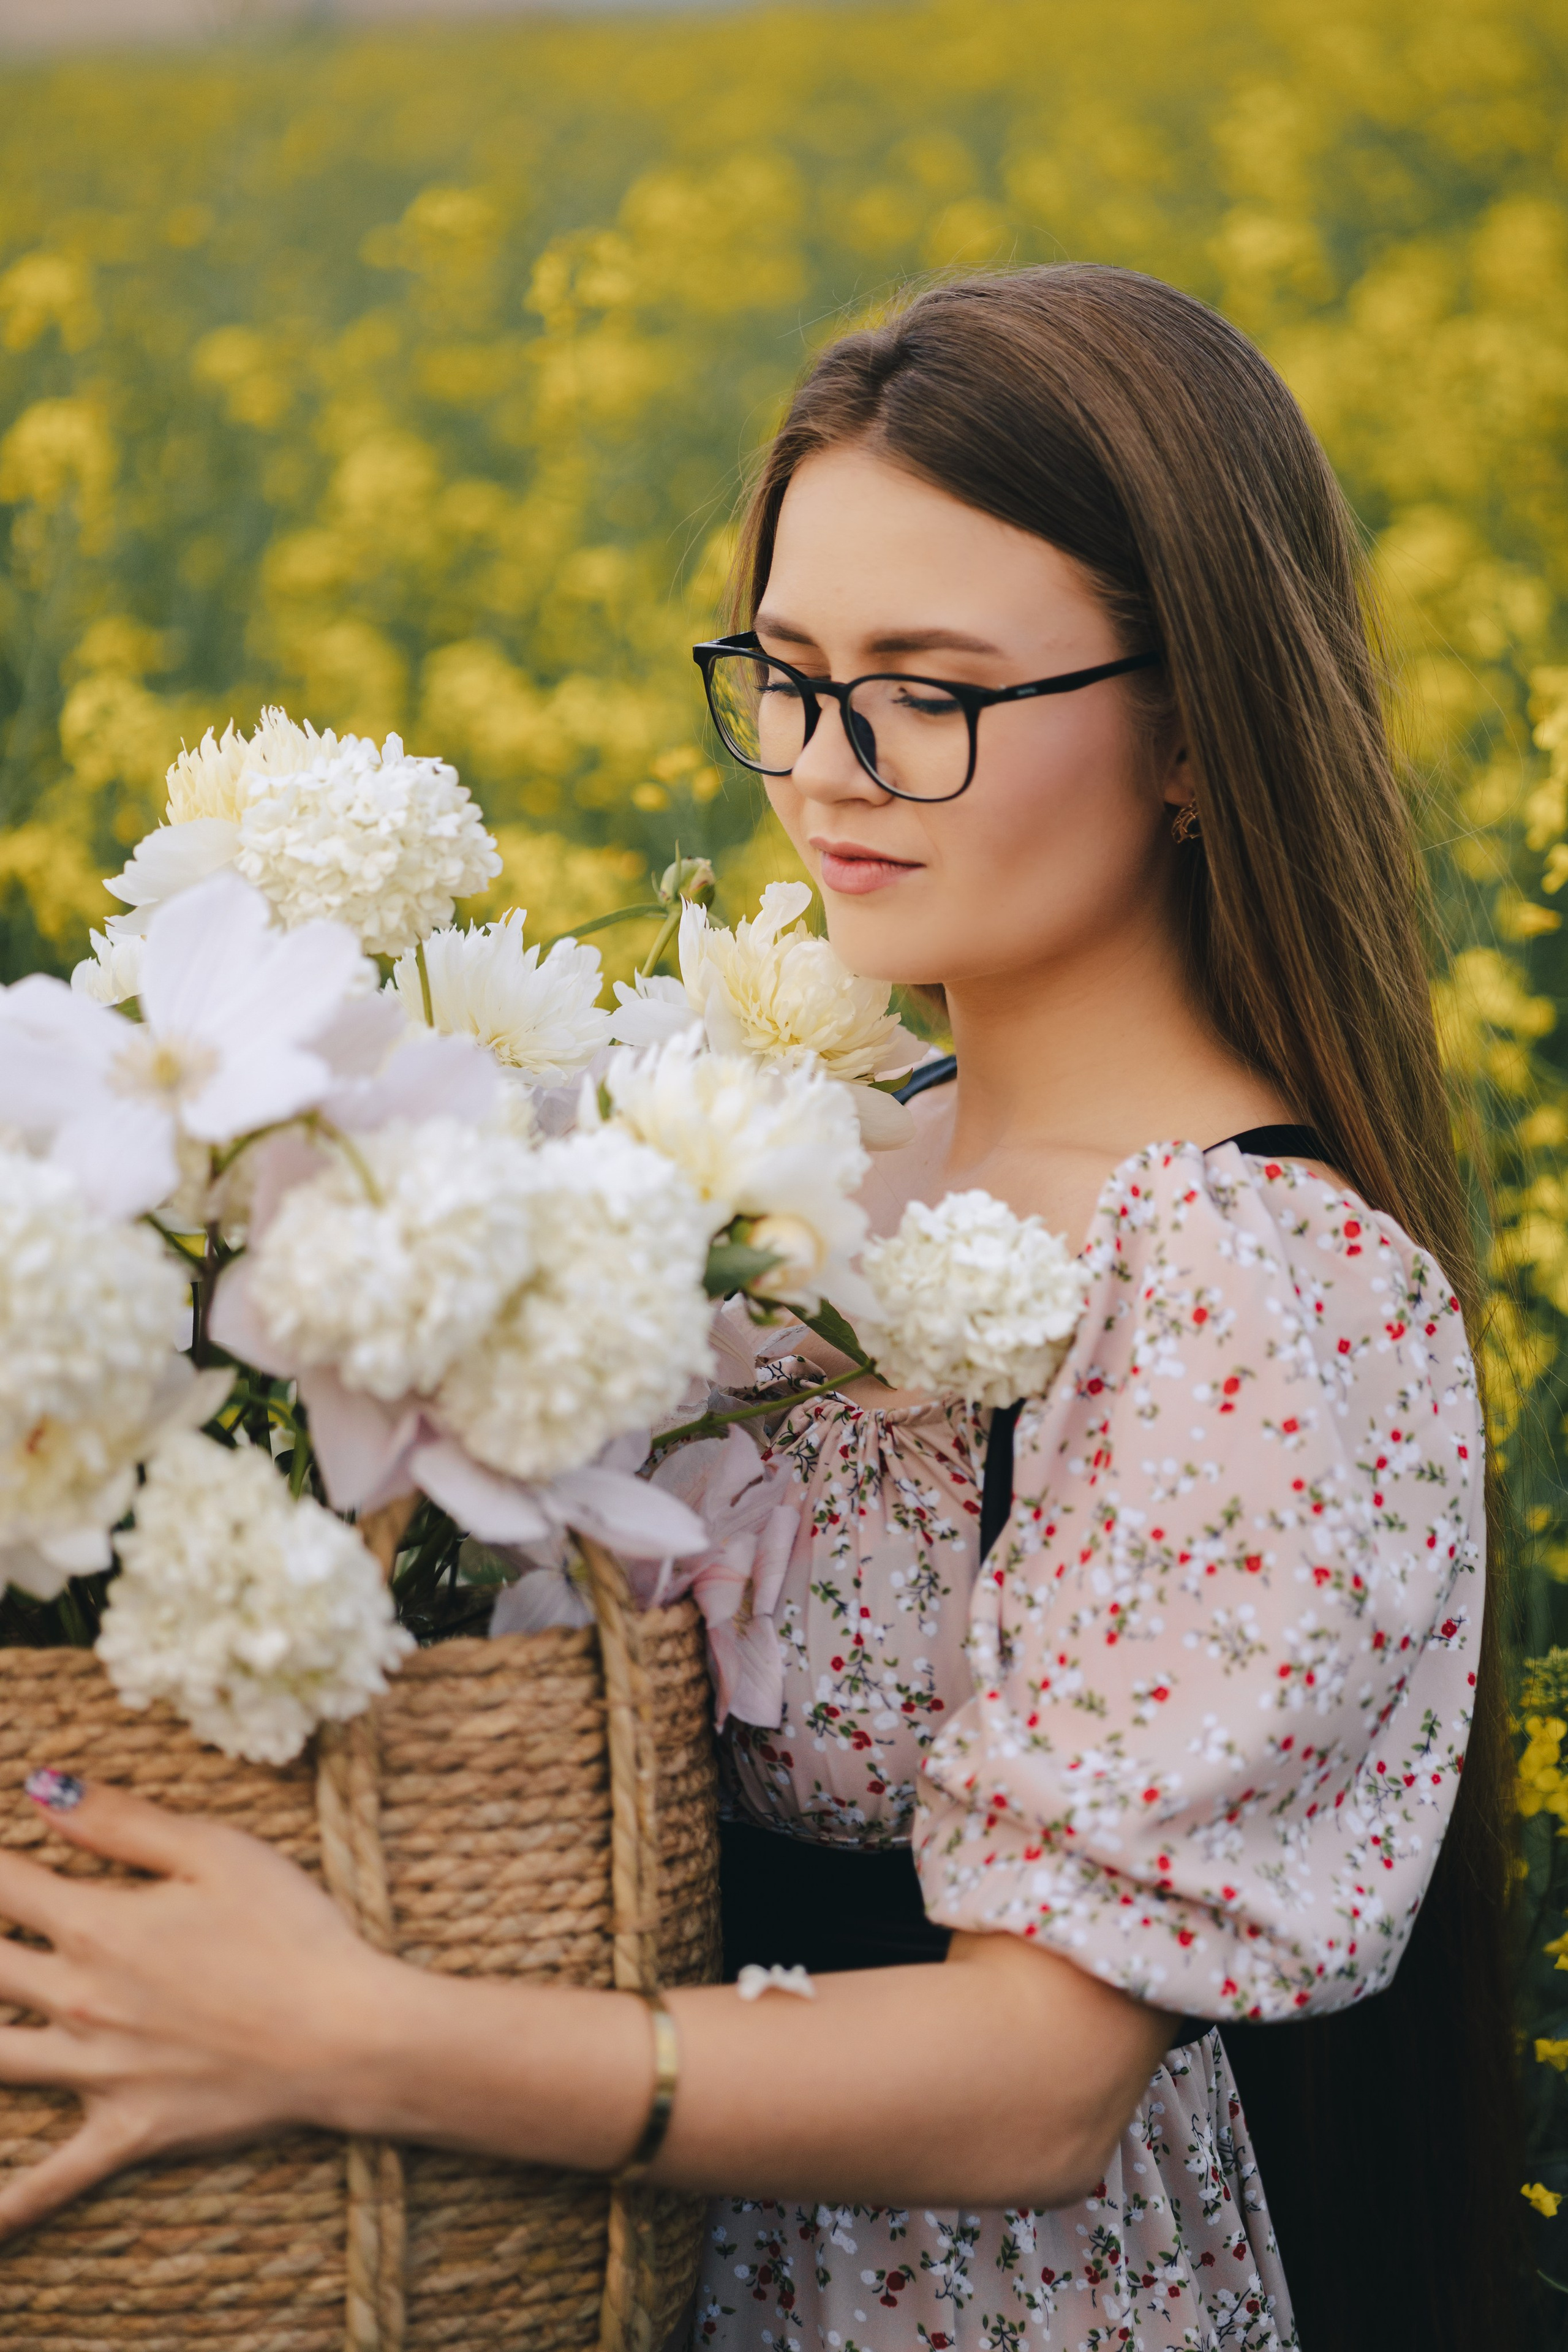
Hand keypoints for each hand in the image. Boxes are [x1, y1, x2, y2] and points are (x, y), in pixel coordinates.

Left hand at [0, 1778, 389, 2240]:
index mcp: (98, 1924)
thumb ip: (120, 1821)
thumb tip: (41, 1789)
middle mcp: (79, 1999)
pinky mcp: (128, 2129)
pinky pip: (53, 2178)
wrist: (344, 2034)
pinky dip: (9, 2207)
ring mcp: (97, 2072)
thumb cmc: (290, 1930)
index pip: (3, 1883)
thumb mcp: (215, 1850)